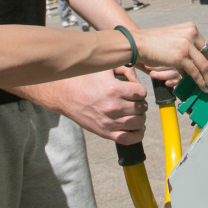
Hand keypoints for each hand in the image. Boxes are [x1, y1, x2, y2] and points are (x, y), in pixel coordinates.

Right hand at [26, 69, 148, 144]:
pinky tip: (136, 128)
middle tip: (133, 100)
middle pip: (141, 108)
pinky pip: (129, 139)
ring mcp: (109, 122)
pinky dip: (137, 135)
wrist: (66, 95)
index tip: (134, 90)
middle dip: (140, 102)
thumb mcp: (104, 68)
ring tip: (133, 112)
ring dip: (139, 117)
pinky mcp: (105, 133)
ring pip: (138, 123)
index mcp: (114, 89)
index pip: (141, 92)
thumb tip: (137, 80)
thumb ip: (125, 69)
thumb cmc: (85, 80)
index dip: (139, 90)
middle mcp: (113, 107)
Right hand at [133, 22, 207, 95]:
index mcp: (190, 28)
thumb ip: (186, 49)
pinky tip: (205, 88)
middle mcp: (191, 34)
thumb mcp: (173, 40)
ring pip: (204, 66)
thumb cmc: (152, 43)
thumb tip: (196, 66)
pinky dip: (201, 82)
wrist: (137, 43)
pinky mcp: (181, 55)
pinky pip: (195, 72)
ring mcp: (187, 44)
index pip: (206, 46)